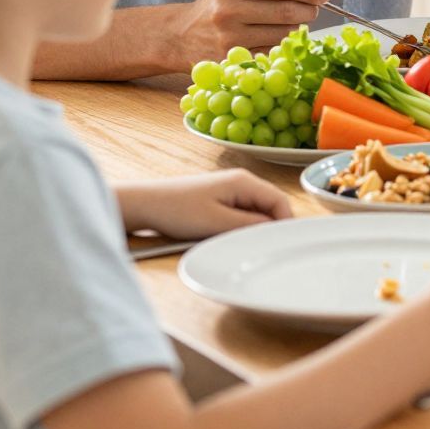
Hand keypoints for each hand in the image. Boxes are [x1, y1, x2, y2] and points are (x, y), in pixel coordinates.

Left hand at [116, 170, 290, 237]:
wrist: (144, 204)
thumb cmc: (177, 211)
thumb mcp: (217, 223)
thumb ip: (250, 225)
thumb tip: (275, 229)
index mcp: (244, 182)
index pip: (280, 200)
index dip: (285, 223)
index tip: (283, 245)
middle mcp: (241, 181)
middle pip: (270, 204)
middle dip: (269, 226)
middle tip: (263, 248)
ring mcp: (230, 188)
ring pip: (256, 210)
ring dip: (253, 227)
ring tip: (242, 242)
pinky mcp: (219, 197)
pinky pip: (242, 212)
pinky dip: (240, 225)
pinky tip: (228, 236)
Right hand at [174, 0, 328, 63]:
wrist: (180, 36)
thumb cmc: (219, 5)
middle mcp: (227, 11)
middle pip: (286, 12)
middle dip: (308, 10)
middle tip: (313, 9)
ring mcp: (229, 39)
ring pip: (283, 35)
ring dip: (297, 29)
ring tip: (291, 23)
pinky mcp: (232, 61)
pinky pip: (273, 53)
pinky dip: (282, 46)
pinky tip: (277, 39)